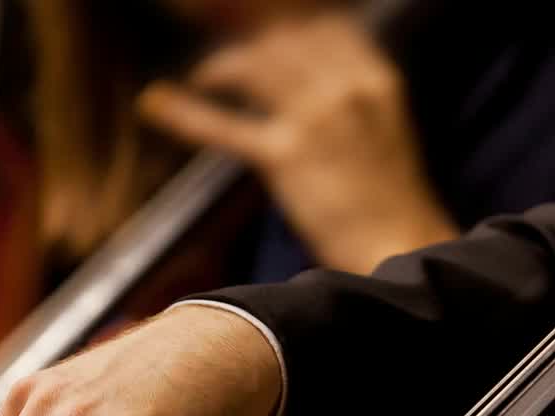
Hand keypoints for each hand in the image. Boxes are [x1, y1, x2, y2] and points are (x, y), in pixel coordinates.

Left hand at [137, 12, 458, 271]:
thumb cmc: (389, 203)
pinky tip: (154, 101)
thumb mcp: (384, 133)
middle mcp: (347, 88)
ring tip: (205, 78)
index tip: (262, 33)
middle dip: (249, 43)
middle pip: (282, 41)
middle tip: (226, 58)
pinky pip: (224, 125)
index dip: (285, 29)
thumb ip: (349, 100)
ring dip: (222, 67)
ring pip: (254, 66)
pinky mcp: (286, 157)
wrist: (400, 248)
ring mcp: (317, 119)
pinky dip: (184, 112)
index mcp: (375, 79)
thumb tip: (308, 87)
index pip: (322, 28)